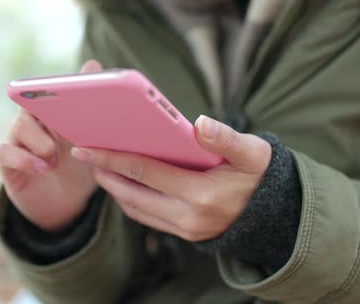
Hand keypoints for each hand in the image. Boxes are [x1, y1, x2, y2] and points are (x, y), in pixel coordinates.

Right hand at [0, 60, 102, 231]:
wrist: (66, 204)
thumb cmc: (79, 166)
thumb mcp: (91, 140)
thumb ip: (92, 108)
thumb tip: (93, 63)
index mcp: (53, 113)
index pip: (50, 91)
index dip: (58, 92)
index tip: (74, 101)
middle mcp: (33, 122)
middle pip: (31, 104)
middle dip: (49, 113)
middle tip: (66, 127)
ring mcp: (18, 142)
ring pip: (19, 126)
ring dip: (40, 140)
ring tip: (55, 158)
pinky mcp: (8, 164)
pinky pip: (6, 152)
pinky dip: (25, 159)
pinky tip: (43, 168)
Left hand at [70, 115, 271, 240]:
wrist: (275, 213)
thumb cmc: (259, 175)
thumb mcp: (252, 152)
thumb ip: (226, 138)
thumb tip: (200, 124)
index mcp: (201, 194)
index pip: (144, 171)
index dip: (112, 158)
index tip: (87, 147)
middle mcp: (188, 217)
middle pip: (132, 193)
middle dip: (104, 174)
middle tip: (84, 155)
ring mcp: (185, 230)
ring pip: (136, 209)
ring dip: (113, 189)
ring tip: (99, 168)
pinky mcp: (184, 235)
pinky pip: (146, 217)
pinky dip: (129, 201)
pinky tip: (122, 183)